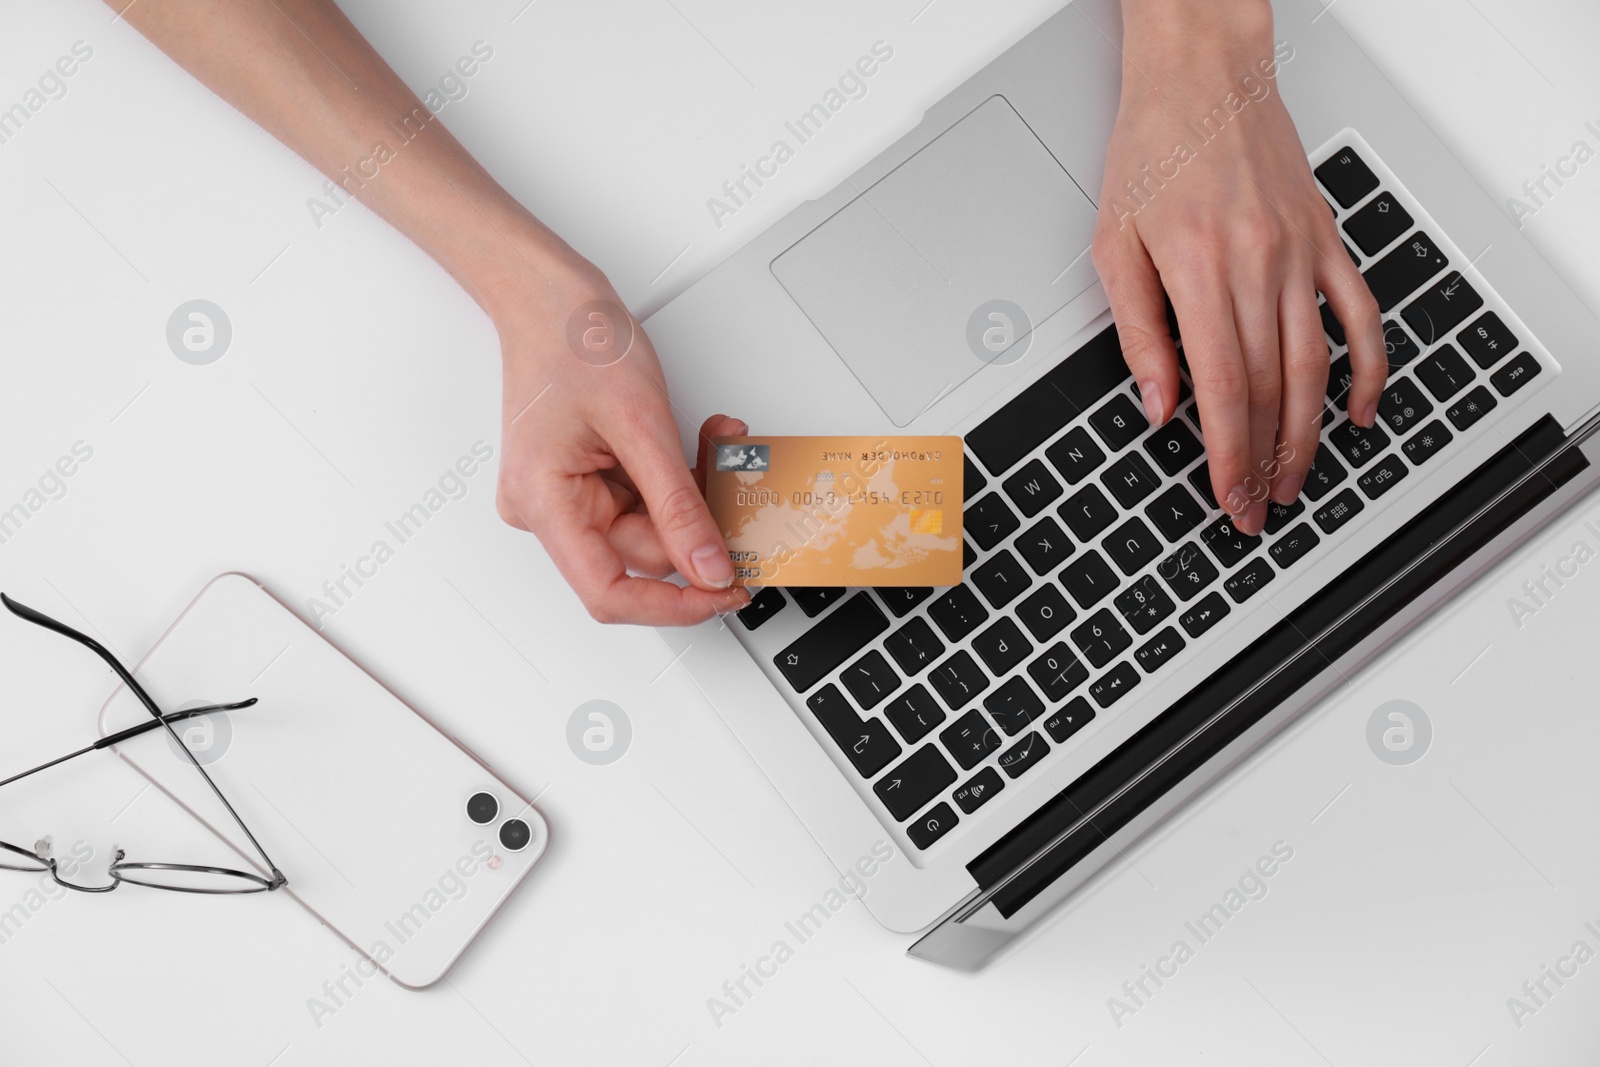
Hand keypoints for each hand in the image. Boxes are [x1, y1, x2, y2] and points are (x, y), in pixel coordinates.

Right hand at [491, 262, 750, 624]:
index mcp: (543, 502)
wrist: (547, 293)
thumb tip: (709, 568)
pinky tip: (699, 444)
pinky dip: (678, 477)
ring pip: (650, 525)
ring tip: (718, 444)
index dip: (672, 605)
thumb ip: (679, 505)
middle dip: (696, 523)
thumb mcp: (642, 423)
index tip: (725, 593)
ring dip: (693, 492)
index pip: (608, 592)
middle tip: (739, 491)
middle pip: (639, 554)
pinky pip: (644, 498)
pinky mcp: (586, 479)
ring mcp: (566, 495)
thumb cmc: (573, 339)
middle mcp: (547, 509)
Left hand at [1095, 0, 1385, 534]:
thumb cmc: (1152, 149)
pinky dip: (1365, 369)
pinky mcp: (1324, 241)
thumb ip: (1137, 331)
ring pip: (1315, 365)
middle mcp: (1259, 266)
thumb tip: (1157, 404)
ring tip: (1295, 479)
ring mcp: (1300, 255)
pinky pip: (1358, 315)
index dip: (1227, 454)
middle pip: (1271, 389)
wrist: (1203, 78)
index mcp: (1201, 270)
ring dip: (1308, 434)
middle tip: (1257, 507)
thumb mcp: (1113, 244)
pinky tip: (1357, 412)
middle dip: (1264, 460)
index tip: (1228, 495)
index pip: (1223, 389)